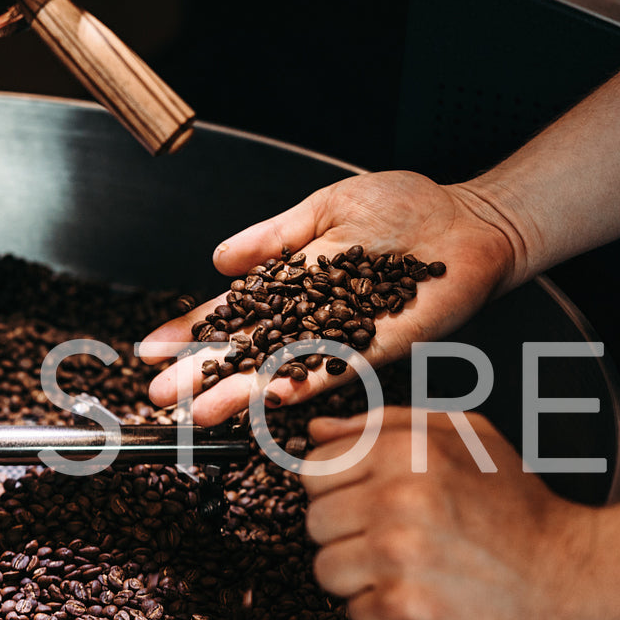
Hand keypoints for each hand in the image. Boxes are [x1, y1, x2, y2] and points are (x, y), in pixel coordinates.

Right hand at [141, 171, 521, 425]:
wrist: (468, 220)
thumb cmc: (406, 208)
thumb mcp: (324, 208)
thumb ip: (273, 235)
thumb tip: (218, 259)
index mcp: (290, 284)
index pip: (229, 312)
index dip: (189, 332)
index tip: (152, 350)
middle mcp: (309, 318)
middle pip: (245, 351)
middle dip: (201, 373)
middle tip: (160, 396)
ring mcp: (339, 336)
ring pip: (279, 370)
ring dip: (237, 392)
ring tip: (197, 411)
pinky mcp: (374, 347)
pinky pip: (331, 371)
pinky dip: (298, 385)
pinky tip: (264, 398)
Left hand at [300, 407, 600, 619]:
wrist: (575, 580)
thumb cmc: (521, 510)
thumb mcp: (468, 438)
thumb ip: (384, 424)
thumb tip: (319, 431)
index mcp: (406, 452)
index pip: (314, 471)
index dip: (339, 489)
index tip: (368, 501)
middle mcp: (397, 502)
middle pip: (315, 523)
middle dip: (350, 532)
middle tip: (399, 538)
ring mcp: (398, 561)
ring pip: (327, 570)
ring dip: (362, 576)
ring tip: (411, 569)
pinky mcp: (404, 613)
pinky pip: (355, 613)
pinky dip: (384, 613)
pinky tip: (424, 596)